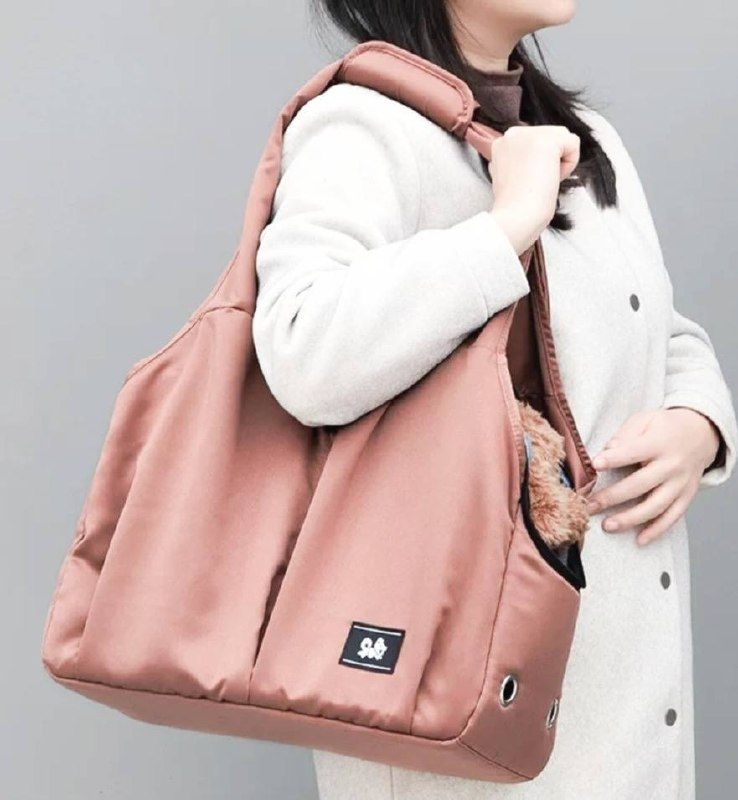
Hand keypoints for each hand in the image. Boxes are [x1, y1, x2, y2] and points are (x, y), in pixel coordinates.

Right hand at [488, 125, 579, 253]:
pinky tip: (550, 178)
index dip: (536, 166)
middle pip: (550, 137)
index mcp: (501, 144)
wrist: (516, 218)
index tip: (523, 184)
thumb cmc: (515, 208)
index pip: (534, 143)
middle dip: (548, 161)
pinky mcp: (546, 140)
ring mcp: (528, 134)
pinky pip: (573, 144)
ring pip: (563, 139)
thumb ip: (519, 161)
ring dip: (559, 163)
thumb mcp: (509, 176)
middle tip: (533, 184)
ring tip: (541, 181)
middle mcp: (511, 134)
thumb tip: (538, 159)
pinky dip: (569, 165)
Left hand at [585, 408, 720, 545]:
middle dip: (612, 497)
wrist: (701, 434)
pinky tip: (639, 540)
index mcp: (659, 443)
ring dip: (630, 519)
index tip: (594, 464)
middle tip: (589, 505)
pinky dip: (657, 530)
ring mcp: (680, 484)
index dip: (614, 458)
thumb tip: (607, 449)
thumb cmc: (665, 427)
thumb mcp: (645, 420)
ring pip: (656, 506)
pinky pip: (672, 517)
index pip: (634, 452)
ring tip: (607, 526)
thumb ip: (626, 435)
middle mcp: (672, 465)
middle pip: (641, 485)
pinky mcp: (686, 496)